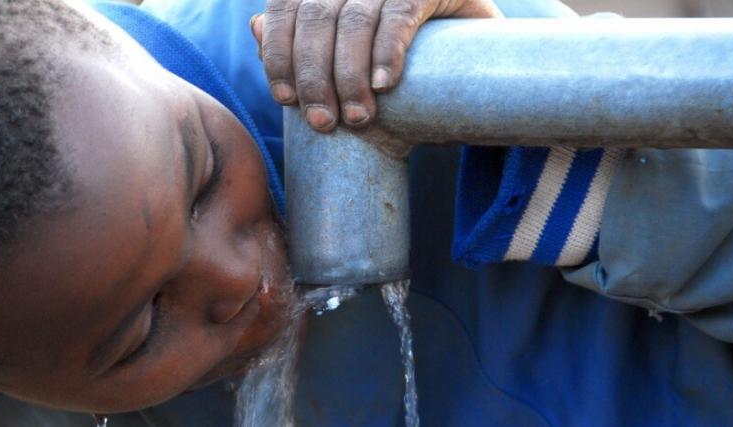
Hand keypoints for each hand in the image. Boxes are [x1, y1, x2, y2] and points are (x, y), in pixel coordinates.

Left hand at [250, 0, 502, 131]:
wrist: (479, 55)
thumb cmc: (403, 56)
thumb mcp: (349, 49)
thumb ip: (302, 35)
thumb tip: (254, 27)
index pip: (286, 9)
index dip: (278, 53)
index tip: (285, 98)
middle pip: (316, 19)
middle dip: (314, 77)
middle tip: (324, 123)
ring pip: (353, 20)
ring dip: (348, 74)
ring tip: (357, 117)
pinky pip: (400, 14)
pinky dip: (387, 50)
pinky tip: (384, 84)